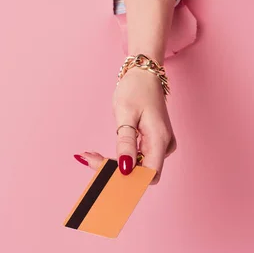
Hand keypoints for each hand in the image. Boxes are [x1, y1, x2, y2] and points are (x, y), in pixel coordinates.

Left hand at [74, 67, 176, 182]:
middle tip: (89, 160)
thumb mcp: (125, 113)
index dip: (127, 178)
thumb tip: (125, 169)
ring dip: (115, 166)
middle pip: (142, 173)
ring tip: (91, 156)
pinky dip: (120, 158)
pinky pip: (138, 159)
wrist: (145, 74)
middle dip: (115, 172)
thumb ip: (126, 142)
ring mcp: (161, 145)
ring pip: (138, 167)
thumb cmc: (136, 89)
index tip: (102, 172)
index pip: (148, 174)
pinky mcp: (154, 143)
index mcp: (160, 139)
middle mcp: (164, 146)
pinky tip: (102, 154)